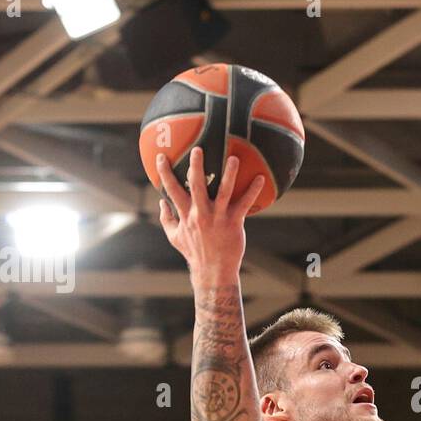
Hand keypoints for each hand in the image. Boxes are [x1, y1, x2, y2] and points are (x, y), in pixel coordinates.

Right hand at [156, 147, 264, 282]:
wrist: (213, 271)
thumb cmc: (194, 253)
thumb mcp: (175, 237)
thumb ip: (167, 219)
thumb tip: (160, 202)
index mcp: (186, 215)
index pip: (172, 190)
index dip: (164, 173)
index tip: (159, 156)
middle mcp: (201, 214)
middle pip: (196, 185)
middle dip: (196, 166)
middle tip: (198, 148)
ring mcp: (218, 217)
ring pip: (224, 191)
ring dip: (229, 173)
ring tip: (234, 158)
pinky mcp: (234, 223)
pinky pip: (244, 203)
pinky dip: (253, 190)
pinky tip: (260, 178)